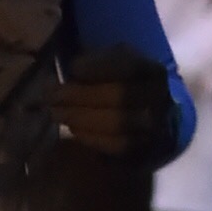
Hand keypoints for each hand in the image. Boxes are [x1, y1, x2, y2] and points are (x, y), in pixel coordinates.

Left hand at [58, 43, 177, 163]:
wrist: (148, 113)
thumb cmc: (122, 82)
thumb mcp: (115, 62)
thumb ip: (97, 62)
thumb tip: (73, 71)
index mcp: (152, 70)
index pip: (128, 65)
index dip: (98, 67)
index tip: (73, 68)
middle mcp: (159, 97)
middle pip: (120, 95)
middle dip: (81, 95)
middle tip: (52, 95)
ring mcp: (155, 125)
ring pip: (118, 123)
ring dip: (82, 118)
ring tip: (57, 112)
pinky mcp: (144, 148)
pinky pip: (117, 145)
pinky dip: (91, 137)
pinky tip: (73, 129)